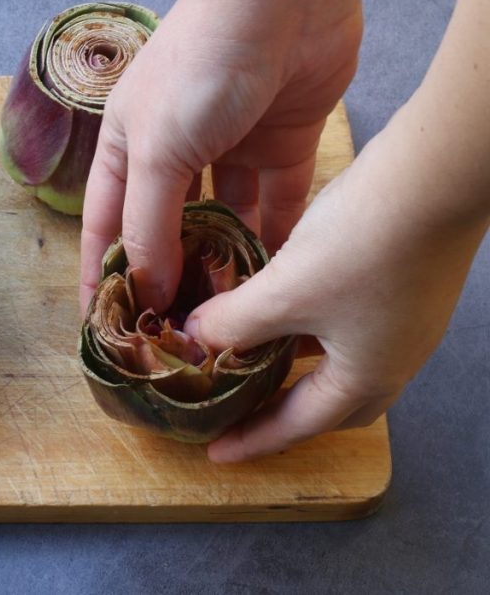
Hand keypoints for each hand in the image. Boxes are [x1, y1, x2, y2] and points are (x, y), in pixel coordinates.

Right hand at [79, 0, 362, 313]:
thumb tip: (150, 291)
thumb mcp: (157, 152)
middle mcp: (174, 152)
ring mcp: (230, 148)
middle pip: (167, 231)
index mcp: (127, 148)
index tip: (104, 331)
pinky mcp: (281, 144)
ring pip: (225, 223)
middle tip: (178, 338)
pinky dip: (275, 238)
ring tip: (232, 317)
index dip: (103, 278)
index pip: (107, 227)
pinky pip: (277, 204)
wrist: (283, 0)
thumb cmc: (200, 66)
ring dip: (227, 265)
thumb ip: (150, 225)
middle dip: (170, 280)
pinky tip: (278, 278)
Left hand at [187, 133, 487, 461]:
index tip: (216, 454)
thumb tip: (195, 340)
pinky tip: (275, 298)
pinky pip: (343, 320)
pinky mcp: (400, 280)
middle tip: (240, 412)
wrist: (434, 176)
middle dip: (284, 412)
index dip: (253, 439)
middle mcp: (392, 357)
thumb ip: (235, 324)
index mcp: (366, 377)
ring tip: (245, 354)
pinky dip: (304, 321)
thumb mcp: (284, 293)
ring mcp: (401, 318)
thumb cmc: (362, 247)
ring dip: (290, 359)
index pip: (299, 425)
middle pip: (331, 403)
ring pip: (336, 357)